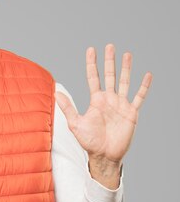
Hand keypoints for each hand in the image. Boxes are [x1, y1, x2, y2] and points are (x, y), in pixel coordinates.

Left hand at [55, 44, 151, 183]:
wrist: (104, 155)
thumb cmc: (89, 141)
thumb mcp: (75, 123)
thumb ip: (67, 107)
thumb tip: (55, 93)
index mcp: (96, 101)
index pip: (93, 77)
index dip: (92, 64)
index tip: (91, 50)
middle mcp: (109, 100)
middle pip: (109, 75)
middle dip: (109, 61)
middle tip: (110, 46)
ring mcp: (121, 105)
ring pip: (125, 82)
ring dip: (126, 69)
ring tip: (127, 54)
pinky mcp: (131, 113)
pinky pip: (139, 97)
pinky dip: (143, 87)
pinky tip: (147, 75)